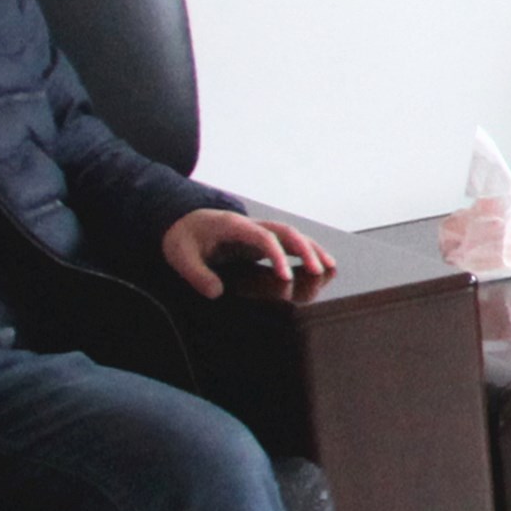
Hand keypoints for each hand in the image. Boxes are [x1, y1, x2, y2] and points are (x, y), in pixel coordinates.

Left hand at [162, 209, 333, 300]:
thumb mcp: (180, 255)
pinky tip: (318, 263)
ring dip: (312, 249)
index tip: (285, 277)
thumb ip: (197, 273)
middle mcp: (251, 225)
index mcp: (234, 226)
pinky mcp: (260, 239)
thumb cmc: (183, 235)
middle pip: (286, 232)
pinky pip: (288, 242)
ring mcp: (258, 230)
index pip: (263, 238)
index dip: (277, 256)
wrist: (181, 218)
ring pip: (292, 235)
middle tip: (318, 271)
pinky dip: (305, 250)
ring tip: (330, 266)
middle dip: (305, 250)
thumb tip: (216, 292)